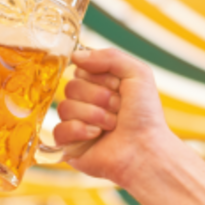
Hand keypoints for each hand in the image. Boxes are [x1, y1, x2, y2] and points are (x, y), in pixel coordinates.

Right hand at [53, 47, 177, 187]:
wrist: (146, 149)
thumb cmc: (145, 115)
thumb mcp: (137, 73)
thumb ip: (109, 56)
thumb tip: (75, 56)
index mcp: (99, 86)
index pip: (80, 70)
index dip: (100, 78)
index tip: (119, 88)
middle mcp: (86, 104)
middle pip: (70, 87)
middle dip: (98, 98)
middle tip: (118, 109)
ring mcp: (76, 124)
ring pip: (64, 108)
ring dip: (94, 115)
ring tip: (111, 126)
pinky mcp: (69, 145)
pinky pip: (58, 131)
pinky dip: (79, 130)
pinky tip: (96, 136)